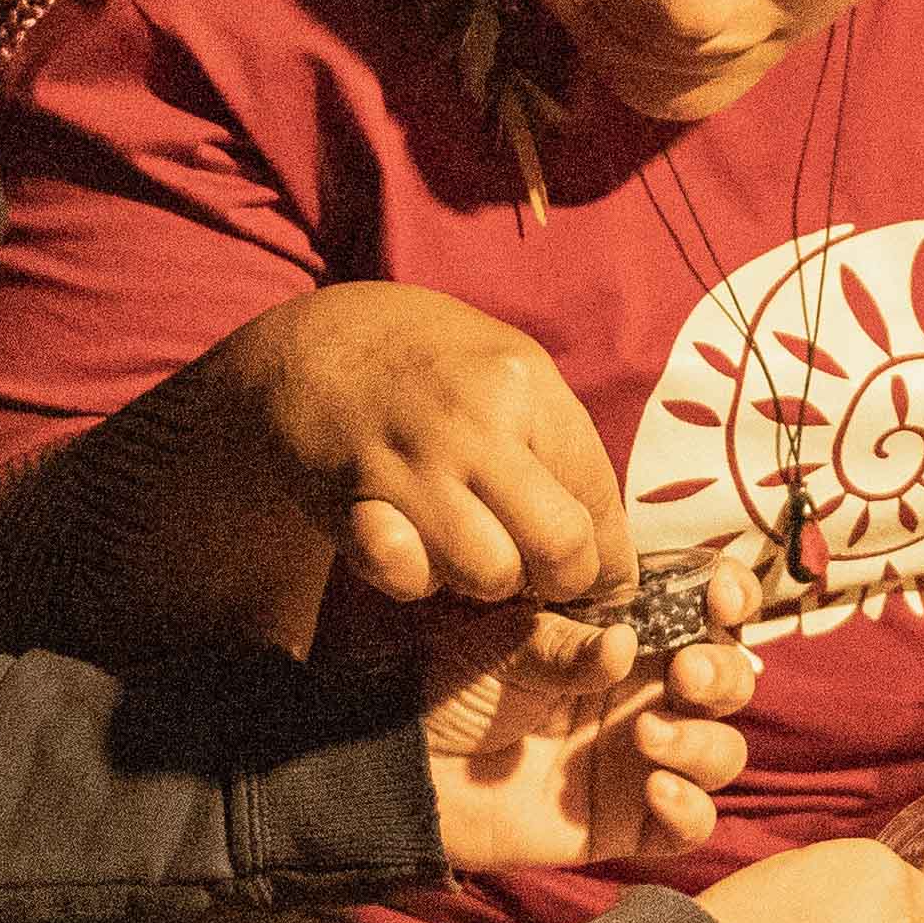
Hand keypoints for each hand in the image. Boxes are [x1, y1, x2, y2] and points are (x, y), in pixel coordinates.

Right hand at [212, 284, 625, 609]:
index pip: (599, 497)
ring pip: (490, 575)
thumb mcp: (508, 365)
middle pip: (559, 548)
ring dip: (488, 578)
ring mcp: (409, 467)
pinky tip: (417, 544)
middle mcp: (472, 426)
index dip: (611, 556)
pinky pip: (409, 577)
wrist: (312, 344)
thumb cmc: (430, 360)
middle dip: (562, 579)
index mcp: (522, 385)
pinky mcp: (352, 504)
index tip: (606, 578)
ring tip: (472, 545)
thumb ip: (559, 441)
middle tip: (542, 571)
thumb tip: (611, 541)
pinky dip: (419, 576)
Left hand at [420, 608, 756, 870]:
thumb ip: (567, 646)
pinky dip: (691, 808)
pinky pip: (692, 823)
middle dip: (724, 674)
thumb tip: (626, 644)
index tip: (722, 600)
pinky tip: (655, 790)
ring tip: (647, 736)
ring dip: (704, 741)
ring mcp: (640, 761)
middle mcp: (645, 696)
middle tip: (685, 673)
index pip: (703, 612)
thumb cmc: (449, 690)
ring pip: (723, 752)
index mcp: (625, 639)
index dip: (730, 600)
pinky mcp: (628, 822)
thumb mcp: (503, 647)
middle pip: (730, 682)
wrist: (403, 769)